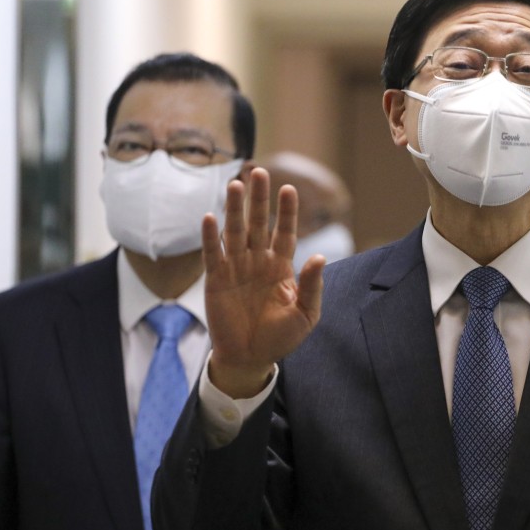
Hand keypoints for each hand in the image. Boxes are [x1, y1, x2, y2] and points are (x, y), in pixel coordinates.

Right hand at [202, 167, 324, 397]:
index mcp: (282, 267)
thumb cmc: (281, 337)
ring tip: (236, 185)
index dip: (287, 211)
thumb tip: (320, 255)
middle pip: (259, 224)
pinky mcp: (216, 279)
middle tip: (260, 171)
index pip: (286, 232)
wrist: (251, 358)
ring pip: (236, 232)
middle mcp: (259, 261)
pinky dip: (211, 237)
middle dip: (260, 199)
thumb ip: (311, 285)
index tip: (288, 188)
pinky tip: (210, 217)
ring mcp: (236, 268)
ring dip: (235, 209)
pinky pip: (213, 254)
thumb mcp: (306, 314)